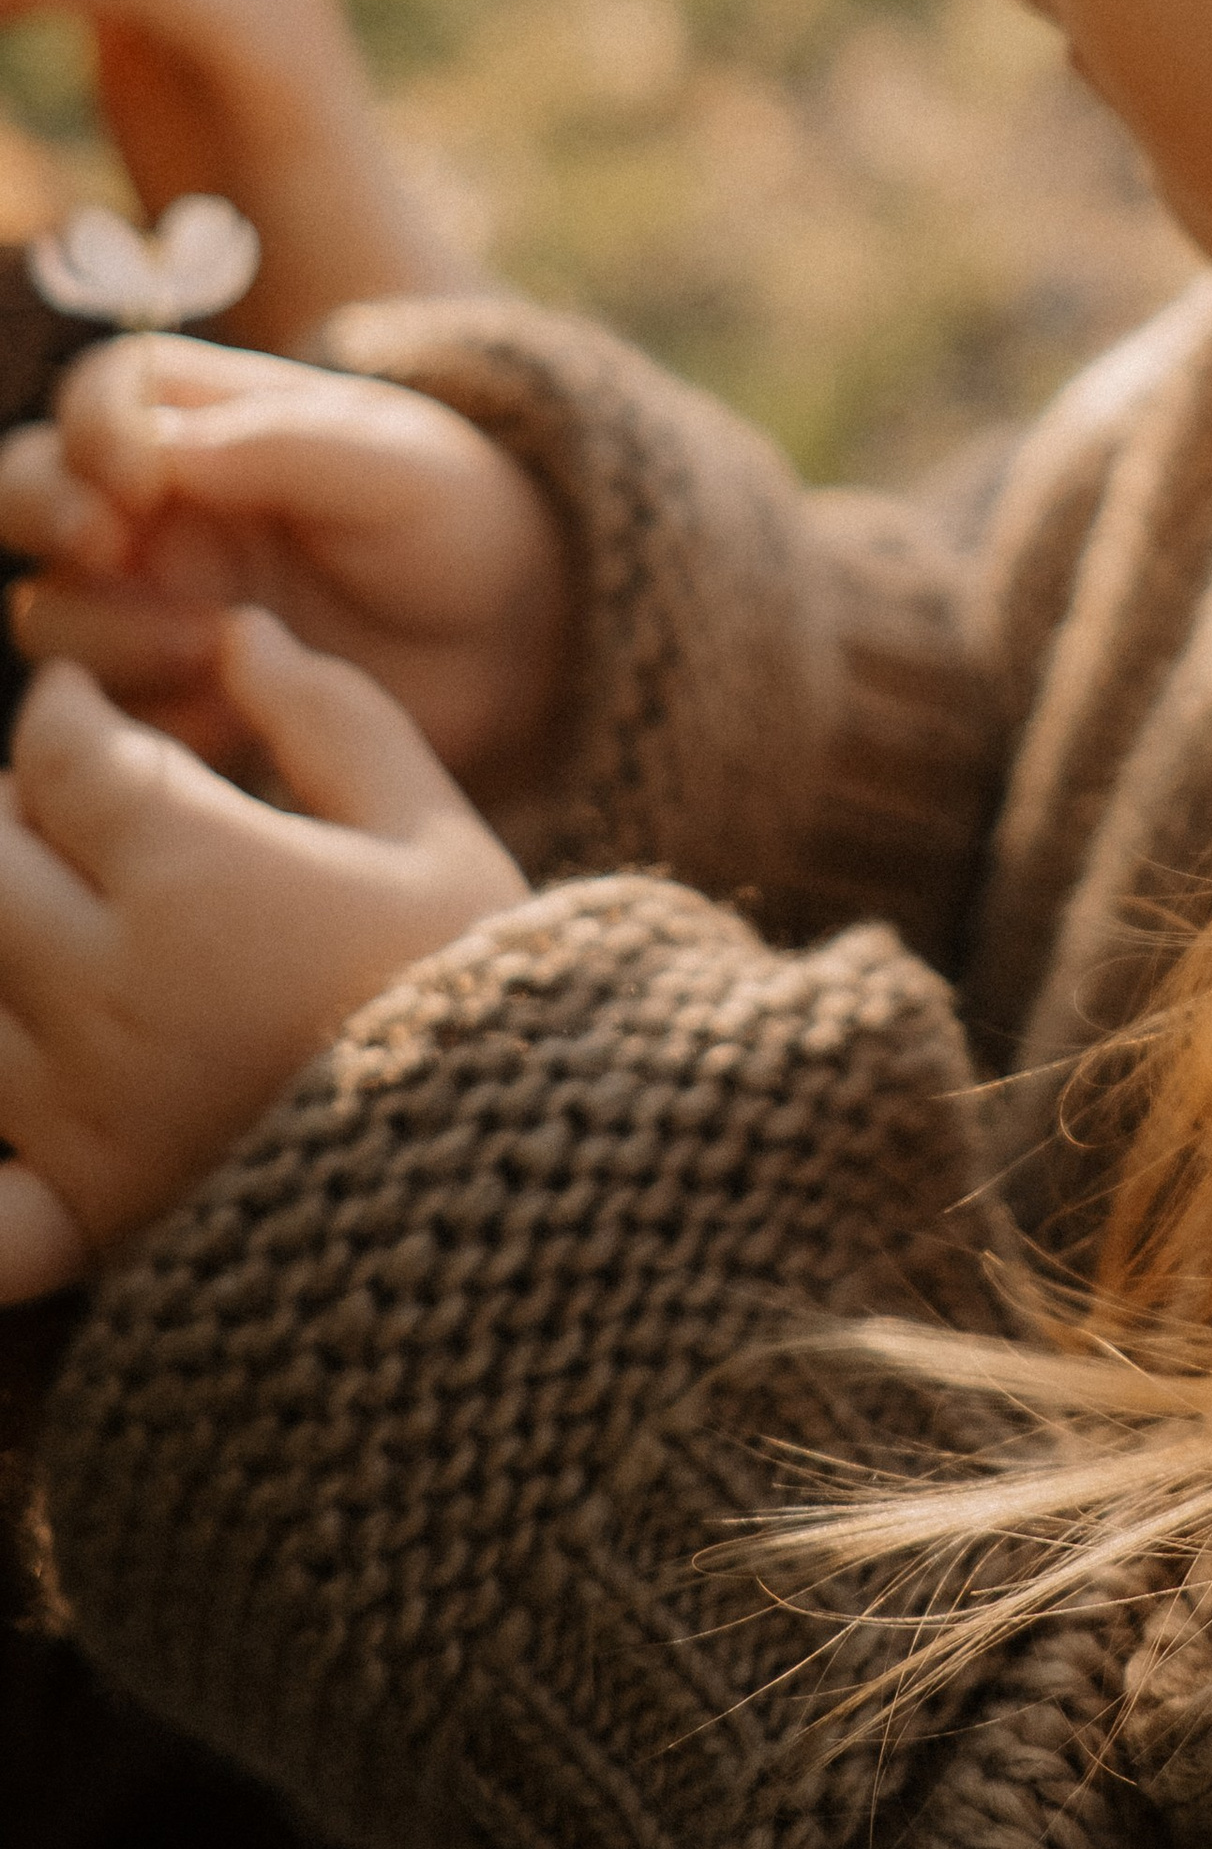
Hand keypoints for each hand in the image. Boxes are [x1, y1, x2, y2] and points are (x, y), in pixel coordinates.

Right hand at [0, 334, 571, 801]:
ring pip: (51, 607)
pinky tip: (226, 713)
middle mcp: (162, 510)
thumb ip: (283, 445)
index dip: (96, 427)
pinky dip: (141, 714)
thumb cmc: (458, 520)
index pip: (104, 393)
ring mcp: (156, 605)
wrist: (516, 643)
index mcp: (214, 423)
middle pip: (31, 487)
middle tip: (110, 546)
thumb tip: (160, 452)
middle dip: (43, 509)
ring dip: (105, 625)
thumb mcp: (396, 464)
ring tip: (216, 646)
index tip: (141, 476)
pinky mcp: (170, 700)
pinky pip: (101, 713)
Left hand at [0, 611, 525, 1302]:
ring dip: (2, 932)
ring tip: (54, 911)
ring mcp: (82, 1108)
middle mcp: (112, 987)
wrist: (523, 1176)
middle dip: (11, 809)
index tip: (81, 700)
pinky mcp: (82, 1213)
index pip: (65, 755)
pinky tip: (23, 1095)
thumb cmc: (485, 988)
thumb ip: (332, 719)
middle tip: (61, 802)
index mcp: (200, 875)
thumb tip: (243, 634)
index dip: (63, 708)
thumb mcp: (433, 832)